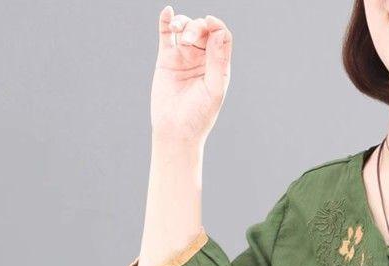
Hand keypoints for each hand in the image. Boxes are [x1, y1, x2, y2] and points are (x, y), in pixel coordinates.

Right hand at [150, 5, 232, 145]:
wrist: (175, 131)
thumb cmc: (198, 116)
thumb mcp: (213, 88)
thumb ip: (217, 61)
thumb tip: (219, 31)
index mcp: (218, 67)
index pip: (222, 37)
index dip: (217, 26)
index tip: (211, 23)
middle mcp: (202, 60)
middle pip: (203, 30)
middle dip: (197, 29)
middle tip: (189, 43)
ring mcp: (184, 58)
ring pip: (186, 29)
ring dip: (184, 24)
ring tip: (181, 35)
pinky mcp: (167, 59)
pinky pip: (167, 35)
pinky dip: (167, 22)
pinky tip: (168, 12)